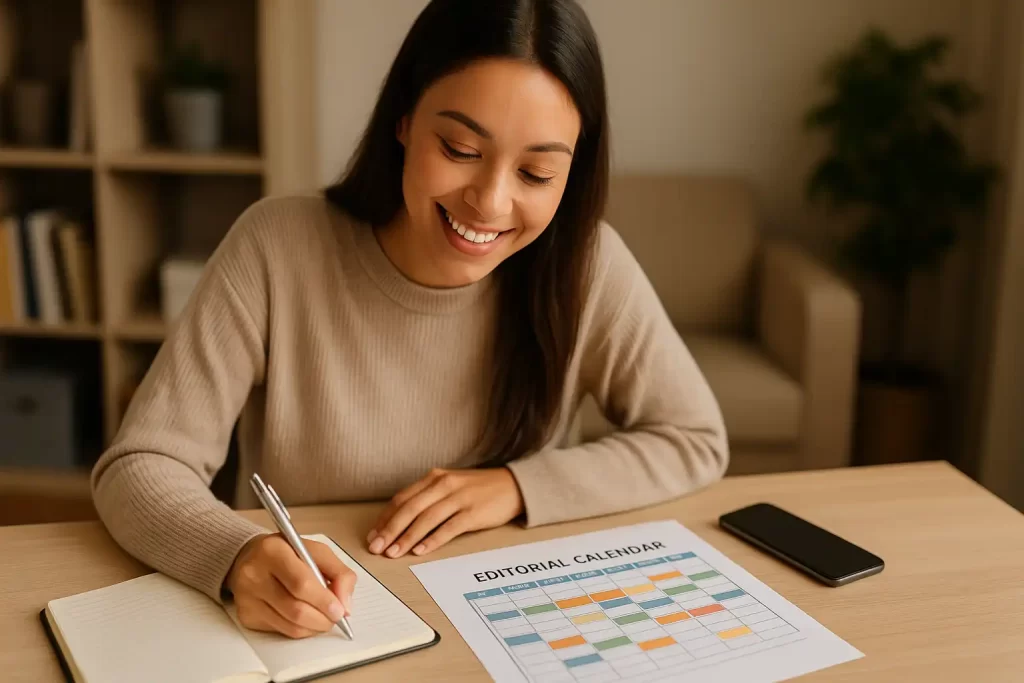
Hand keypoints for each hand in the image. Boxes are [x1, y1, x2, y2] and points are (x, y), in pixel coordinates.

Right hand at [226, 533, 356, 638]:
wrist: (250, 557)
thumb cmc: (287, 553)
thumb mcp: (316, 551)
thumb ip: (339, 573)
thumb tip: (345, 605)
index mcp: (273, 551)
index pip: (301, 583)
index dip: (324, 600)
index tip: (340, 610)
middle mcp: (255, 574)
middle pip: (295, 609)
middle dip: (322, 618)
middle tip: (335, 617)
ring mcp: (247, 597)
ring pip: (289, 625)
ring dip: (314, 627)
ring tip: (324, 618)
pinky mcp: (246, 615)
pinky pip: (280, 630)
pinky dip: (300, 629)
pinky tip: (306, 619)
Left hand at [367, 467, 523, 557]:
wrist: (512, 485)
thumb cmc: (478, 489)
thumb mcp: (450, 485)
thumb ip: (428, 498)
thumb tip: (401, 522)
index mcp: (435, 478)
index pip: (402, 499)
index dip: (385, 518)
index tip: (373, 535)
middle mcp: (444, 485)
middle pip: (410, 509)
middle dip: (390, 530)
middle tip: (376, 547)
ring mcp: (459, 498)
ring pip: (426, 519)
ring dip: (406, 538)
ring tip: (393, 553)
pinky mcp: (472, 513)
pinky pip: (448, 528)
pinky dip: (432, 540)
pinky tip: (420, 551)